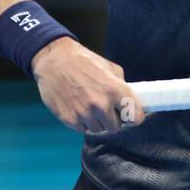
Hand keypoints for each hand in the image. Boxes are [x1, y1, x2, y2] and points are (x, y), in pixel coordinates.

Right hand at [31, 37, 145, 134]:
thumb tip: (131, 100)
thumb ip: (122, 86)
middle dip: (114, 120)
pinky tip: (79, 108)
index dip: (134, 117)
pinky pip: (83, 129)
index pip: (135, 117)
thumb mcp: (109, 67)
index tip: (131, 116)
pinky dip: (83, 122)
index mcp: (115, 90)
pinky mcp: (69, 119)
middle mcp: (101, 104)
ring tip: (91, 106)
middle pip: (116, 127)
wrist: (54, 59)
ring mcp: (84, 113)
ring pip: (99, 130)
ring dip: (97, 122)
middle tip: (107, 110)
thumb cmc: (83, 61)